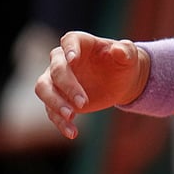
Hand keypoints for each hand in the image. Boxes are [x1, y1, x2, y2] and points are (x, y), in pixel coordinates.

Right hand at [35, 31, 149, 138]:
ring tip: (71, 116)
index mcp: (81, 43)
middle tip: (84, 103)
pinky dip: (60, 122)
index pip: (69, 41)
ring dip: (55, 103)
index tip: (73, 60)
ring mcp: (56, 80)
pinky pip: (51, 110)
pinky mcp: (58, 98)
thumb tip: (118, 50)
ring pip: (43, 89)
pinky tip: (72, 133)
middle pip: (55, 70)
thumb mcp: (130, 56)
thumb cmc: (124, 63)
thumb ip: (125, 50)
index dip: (69, 49)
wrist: (122, 81)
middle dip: (67, 86)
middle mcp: (63, 60)